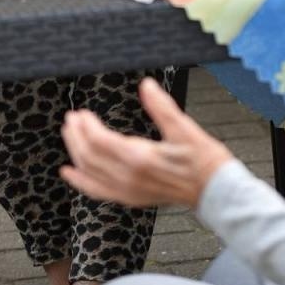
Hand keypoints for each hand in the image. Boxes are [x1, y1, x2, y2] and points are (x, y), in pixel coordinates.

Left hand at [60, 78, 233, 208]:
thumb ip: (161, 106)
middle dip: (76, 136)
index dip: (86, 126)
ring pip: (90, 172)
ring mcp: (128, 191)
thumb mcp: (184, 128)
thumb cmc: (203, 160)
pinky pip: (98, 192)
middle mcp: (129, 178)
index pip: (99, 141)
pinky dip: (81, 181)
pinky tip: (69, 173)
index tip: (81, 113)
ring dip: (76, 153)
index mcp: (140, 158)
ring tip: (70, 135)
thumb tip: (146, 85)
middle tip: (71, 119)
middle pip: (89, 156)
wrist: (215, 190)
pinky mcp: (131, 198)